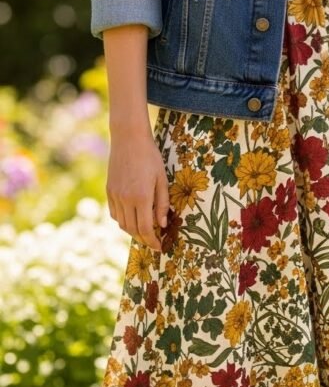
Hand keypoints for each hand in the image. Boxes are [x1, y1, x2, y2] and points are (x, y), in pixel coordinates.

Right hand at [106, 129, 169, 249]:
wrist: (129, 139)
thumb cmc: (150, 158)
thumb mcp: (162, 180)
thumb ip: (162, 204)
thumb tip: (162, 225)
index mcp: (141, 197)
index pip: (145, 229)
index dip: (152, 242)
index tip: (159, 247)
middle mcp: (125, 199)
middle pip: (132, 230)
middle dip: (143, 239)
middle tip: (153, 241)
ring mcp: (114, 195)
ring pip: (121, 223)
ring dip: (132, 231)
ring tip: (144, 231)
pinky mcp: (109, 191)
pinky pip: (114, 213)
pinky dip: (122, 220)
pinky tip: (132, 217)